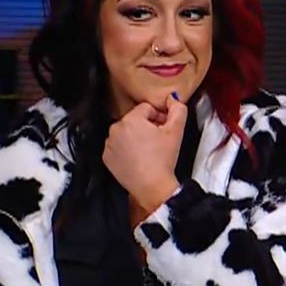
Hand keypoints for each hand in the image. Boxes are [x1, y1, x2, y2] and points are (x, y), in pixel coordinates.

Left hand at [104, 94, 188, 223]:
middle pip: (134, 120)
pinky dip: (126, 150)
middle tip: (157, 141)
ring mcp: (109, 144)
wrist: (152, 186)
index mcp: (131, 119)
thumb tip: (172, 98)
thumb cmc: (163, 159)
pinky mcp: (107, 158)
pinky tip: (137, 159)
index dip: (158, 117)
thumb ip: (178, 109)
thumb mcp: (176, 131)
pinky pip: (118, 147)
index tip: (164, 129)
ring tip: (148, 151)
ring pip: (125, 133)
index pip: (146, 108)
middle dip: (146, 127)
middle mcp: (115, 129)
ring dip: (135, 138)